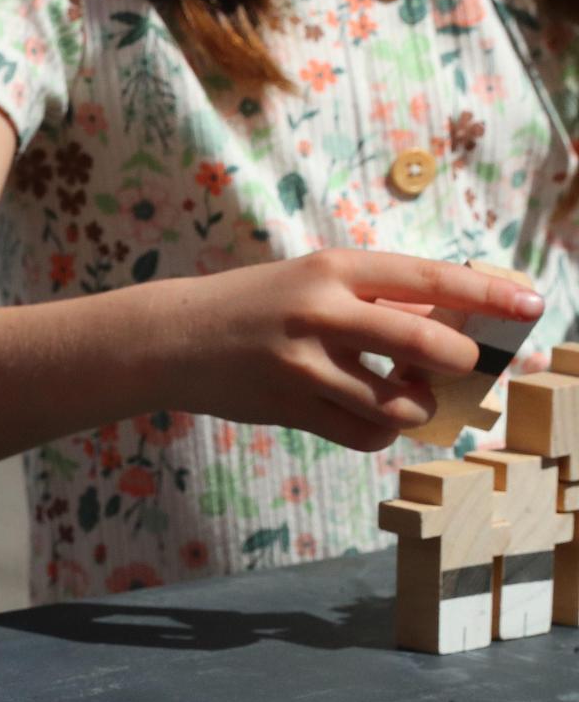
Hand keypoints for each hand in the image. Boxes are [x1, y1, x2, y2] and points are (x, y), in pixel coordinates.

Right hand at [147, 250, 544, 450]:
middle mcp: (322, 312)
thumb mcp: (311, 282)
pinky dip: (381, 432)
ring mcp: (304, 363)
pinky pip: (364, 433)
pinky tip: (368, 418)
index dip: (489, 295)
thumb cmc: (253, 306)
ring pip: (401, 400)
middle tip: (462, 367)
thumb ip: (373, 299)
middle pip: (428, 343)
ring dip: (418, 405)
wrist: (170, 338)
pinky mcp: (289, 407)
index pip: (431, 279)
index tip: (532, 305)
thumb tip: (452, 326)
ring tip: (404, 397)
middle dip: (462, 363)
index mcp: (334, 268)